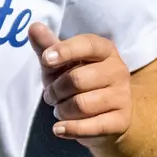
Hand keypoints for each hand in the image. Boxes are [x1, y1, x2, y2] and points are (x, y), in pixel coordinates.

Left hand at [28, 22, 131, 149]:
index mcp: (104, 49)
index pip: (87, 45)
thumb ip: (48, 46)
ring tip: (60, 109)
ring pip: (82, 105)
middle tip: (51, 95)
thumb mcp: (60, 64)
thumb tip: (34, 27)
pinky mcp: (121, 121)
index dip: (65, 51)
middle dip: (55, 90)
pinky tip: (59, 129)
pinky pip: (91, 126)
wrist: (105, 115)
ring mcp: (123, 96)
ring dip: (62, 110)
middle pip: (78, 79)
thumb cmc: (79, 82)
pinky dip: (70, 129)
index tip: (46, 59)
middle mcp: (118, 70)